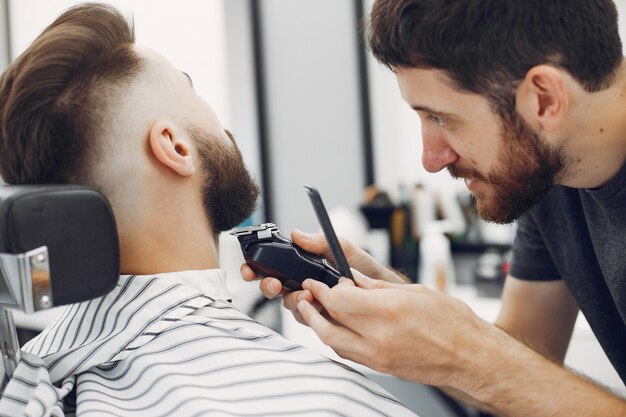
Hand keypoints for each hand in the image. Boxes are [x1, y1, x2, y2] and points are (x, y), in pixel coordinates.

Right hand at [240, 229, 405, 322]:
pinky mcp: (323, 321)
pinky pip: (307, 320)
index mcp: (307, 267)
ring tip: (306, 294)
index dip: (259, 267)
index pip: (276, 266)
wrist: (392, 297)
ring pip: (289, 305)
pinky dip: (307, 313)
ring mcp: (313, 304)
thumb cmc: (369, 273)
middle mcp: (306, 286)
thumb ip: (322, 242)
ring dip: (291, 300)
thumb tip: (297, 233)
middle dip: (268, 285)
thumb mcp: (346, 251)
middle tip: (275, 284)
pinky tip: (316, 306)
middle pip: (276, 288)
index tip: (251, 267)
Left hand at [295, 269, 494, 387]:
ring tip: (310, 310)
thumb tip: (354, 278)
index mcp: (388, 309)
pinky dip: (334, 339)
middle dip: (314, 303)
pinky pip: (347, 353)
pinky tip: (333, 328)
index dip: (324, 287)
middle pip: (331, 319)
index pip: (339, 298)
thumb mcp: (416, 292)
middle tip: (308, 292)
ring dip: (317, 324)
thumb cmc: (453, 323)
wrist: (472, 358)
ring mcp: (378, 355)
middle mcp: (379, 335)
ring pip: (332, 340)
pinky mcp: (380, 367)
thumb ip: (378, 285)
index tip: (319, 281)